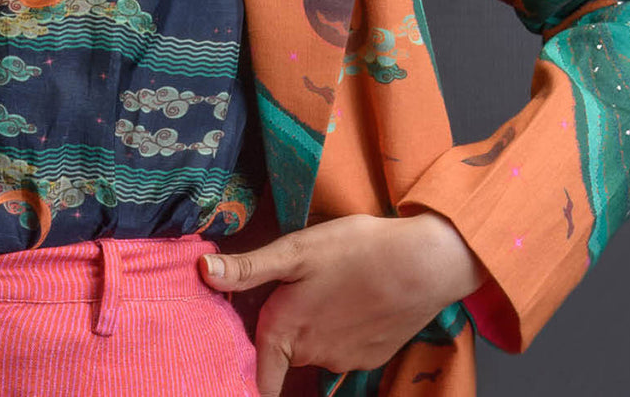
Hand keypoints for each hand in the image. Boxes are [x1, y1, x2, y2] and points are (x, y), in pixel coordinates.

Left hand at [199, 211, 488, 394]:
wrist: (426, 264)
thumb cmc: (357, 251)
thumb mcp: (297, 250)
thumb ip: (248, 267)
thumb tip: (202, 270)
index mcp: (286, 331)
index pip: (259, 380)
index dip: (247, 376)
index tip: (237, 369)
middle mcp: (313, 355)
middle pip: (284, 353)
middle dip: (282, 330)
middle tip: (292, 292)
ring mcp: (345, 360)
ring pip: (314, 348)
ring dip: (314, 327)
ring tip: (328, 289)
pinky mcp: (372, 357)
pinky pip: (343, 347)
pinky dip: (342, 329)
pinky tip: (353, 298)